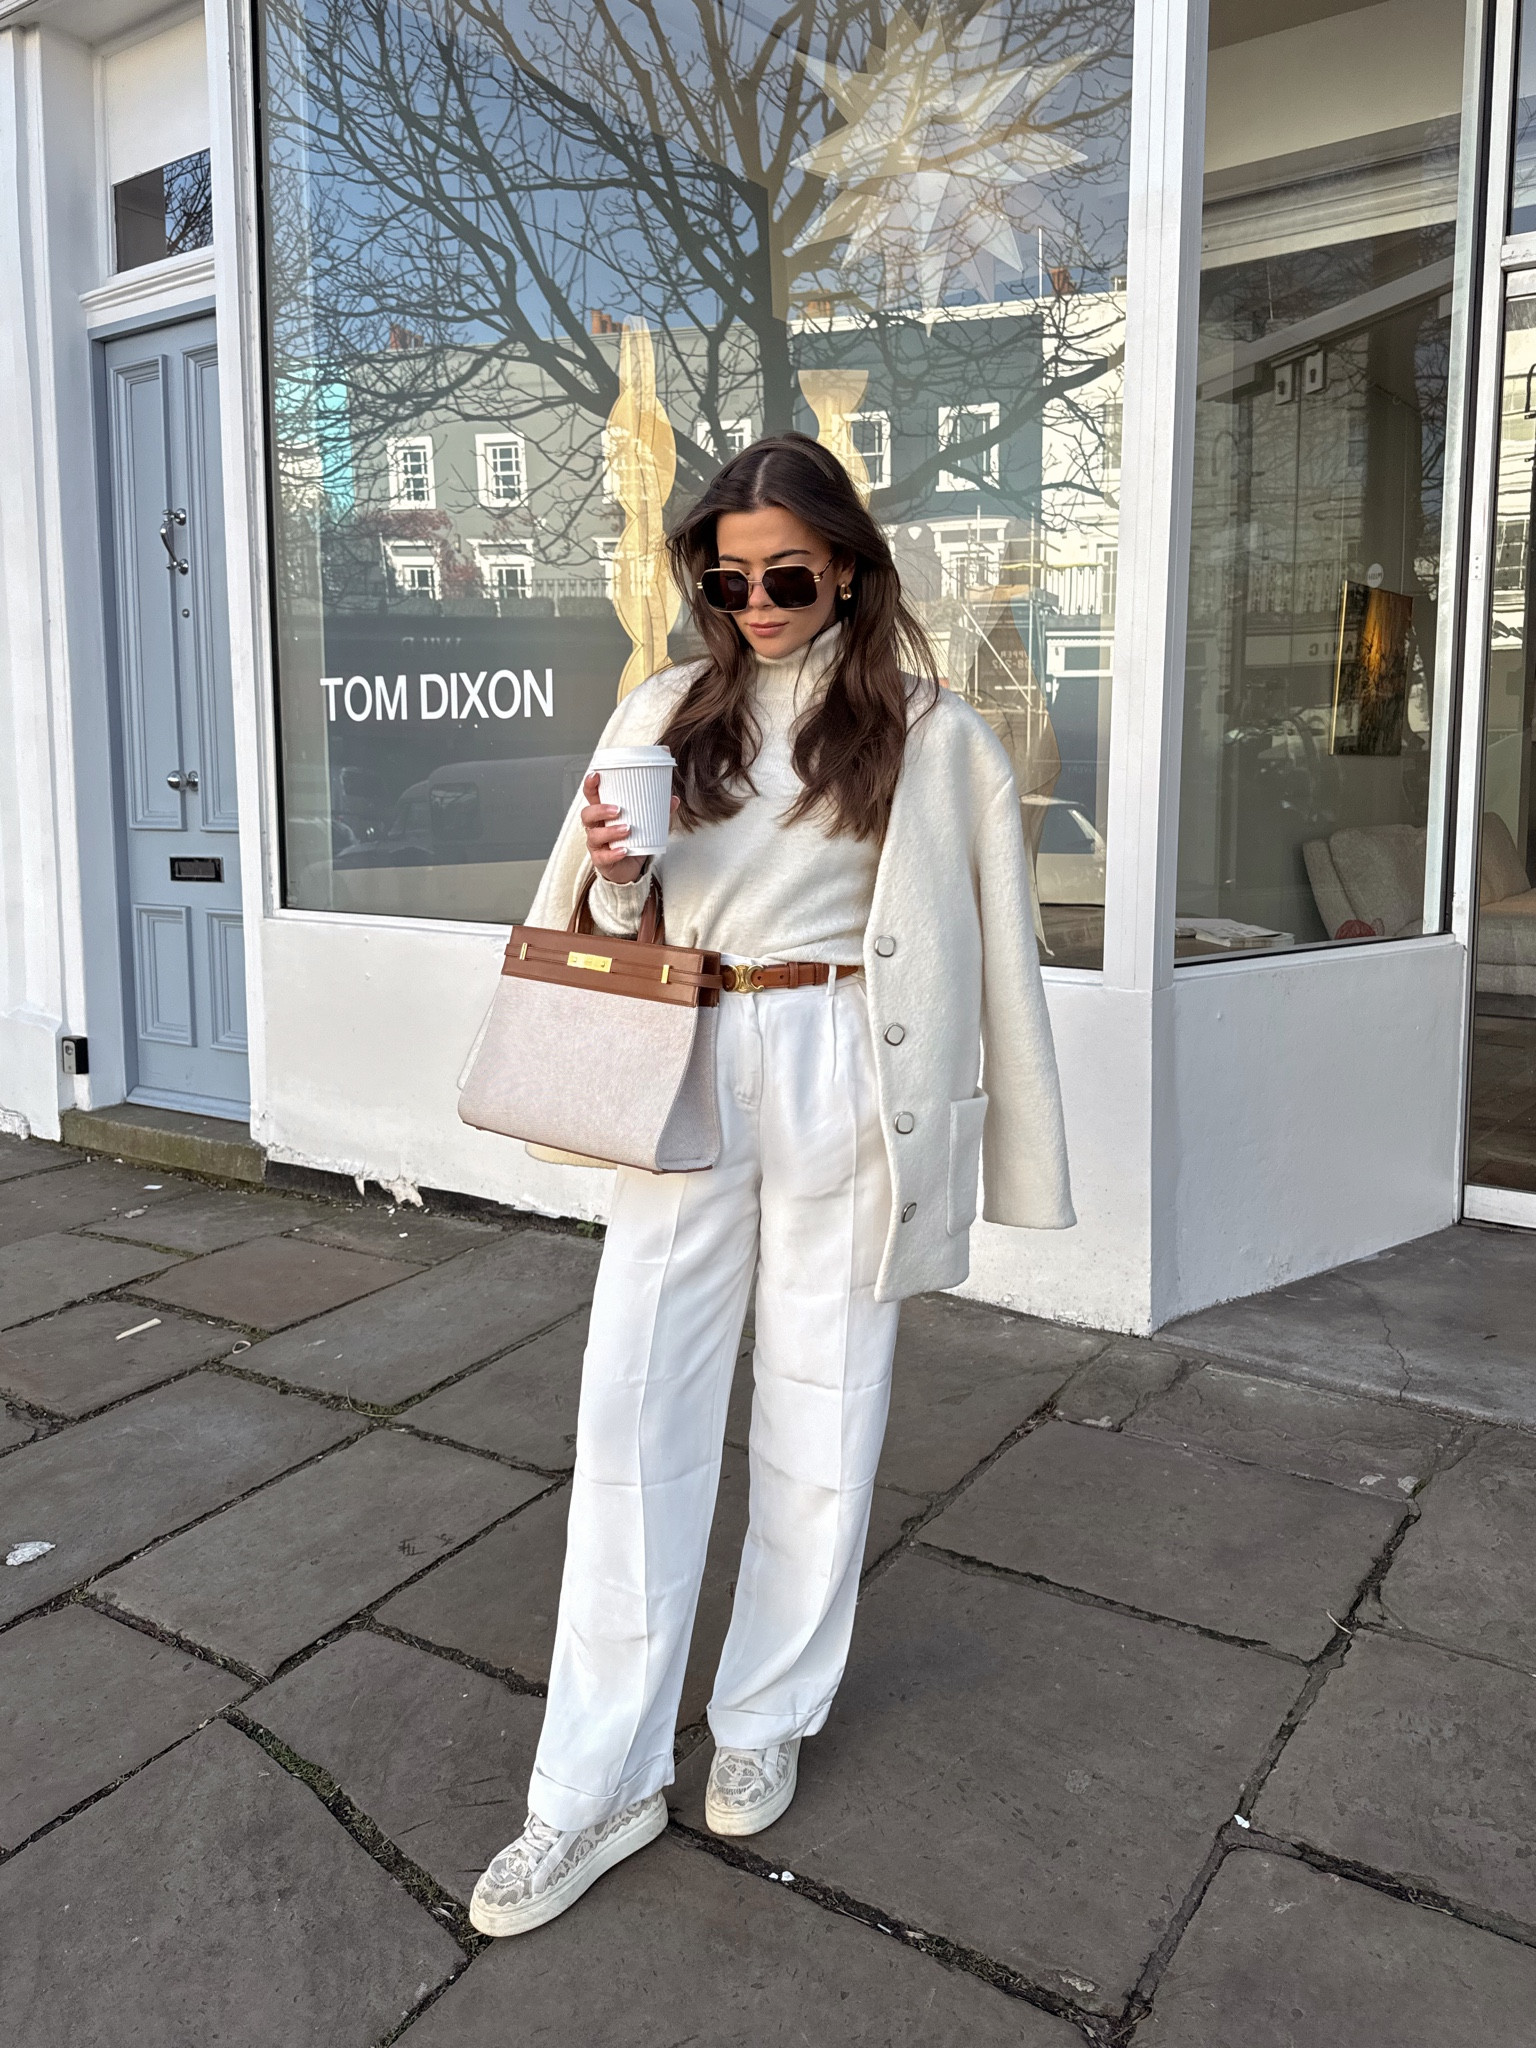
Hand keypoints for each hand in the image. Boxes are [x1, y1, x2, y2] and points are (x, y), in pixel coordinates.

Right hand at [580, 771, 677, 885]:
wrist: (629, 869)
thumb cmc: (633, 841)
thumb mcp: (645, 824)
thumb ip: (658, 812)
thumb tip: (673, 799)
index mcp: (603, 813)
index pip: (591, 796)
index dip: (590, 785)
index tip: (596, 775)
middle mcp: (596, 827)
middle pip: (587, 814)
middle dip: (600, 810)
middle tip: (618, 810)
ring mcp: (596, 844)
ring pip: (594, 835)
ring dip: (610, 831)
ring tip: (627, 829)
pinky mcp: (601, 860)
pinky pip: (602, 857)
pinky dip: (613, 853)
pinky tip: (624, 850)